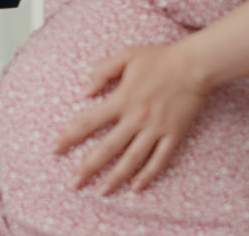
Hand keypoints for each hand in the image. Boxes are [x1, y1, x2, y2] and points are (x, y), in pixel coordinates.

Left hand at [53, 43, 207, 194]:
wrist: (195, 65)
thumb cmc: (159, 59)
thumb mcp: (126, 56)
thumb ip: (102, 71)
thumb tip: (84, 91)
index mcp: (122, 99)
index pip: (89, 121)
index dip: (70, 136)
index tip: (54, 149)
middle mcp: (136, 118)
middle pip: (108, 147)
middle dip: (88, 167)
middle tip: (73, 183)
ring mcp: (156, 129)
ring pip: (132, 159)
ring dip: (115, 177)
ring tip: (101, 192)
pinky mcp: (174, 135)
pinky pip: (159, 159)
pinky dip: (148, 174)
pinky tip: (136, 187)